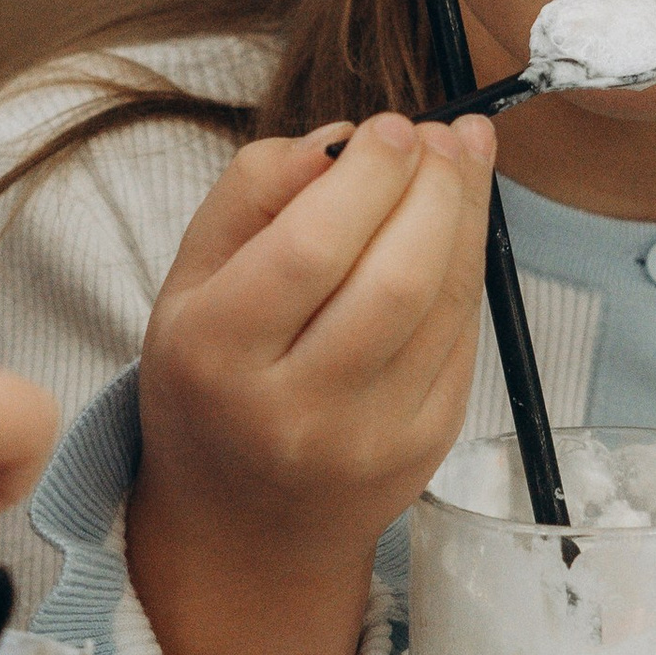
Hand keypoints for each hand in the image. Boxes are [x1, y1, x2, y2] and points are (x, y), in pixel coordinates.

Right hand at [130, 111, 492, 654]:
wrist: (243, 529)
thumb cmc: (213, 385)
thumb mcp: (188, 286)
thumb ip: (247, 199)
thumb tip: (339, 139)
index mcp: (216, 354)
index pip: (309, 249)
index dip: (367, 175)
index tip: (390, 125)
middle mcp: (292, 408)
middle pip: (393, 278)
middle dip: (433, 187)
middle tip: (437, 135)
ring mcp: (366, 438)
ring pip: (443, 305)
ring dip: (467, 216)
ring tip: (460, 158)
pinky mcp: (424, 448)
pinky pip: (462, 340)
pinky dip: (467, 270)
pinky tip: (457, 229)